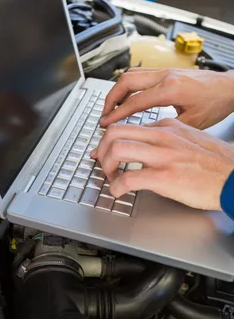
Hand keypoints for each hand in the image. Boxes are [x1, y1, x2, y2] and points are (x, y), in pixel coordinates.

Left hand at [90, 118, 233, 209]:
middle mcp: (162, 137)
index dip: (111, 141)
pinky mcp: (164, 177)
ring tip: (110, 178)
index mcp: (167, 128)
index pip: (128, 126)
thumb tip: (148, 146)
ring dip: (106, 166)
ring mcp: (162, 156)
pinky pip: (128, 178)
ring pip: (117, 149)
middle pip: (115, 132)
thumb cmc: (217, 164)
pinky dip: (116, 187)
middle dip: (102, 149)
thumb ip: (169, 139)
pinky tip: (117, 192)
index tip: (106, 152)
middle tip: (102, 164)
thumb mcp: (191, 140)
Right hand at [100, 68, 233, 129]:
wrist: (229, 88)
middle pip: (126, 81)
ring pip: (131, 74)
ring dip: (118, 90)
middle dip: (110, 98)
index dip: (116, 114)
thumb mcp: (191, 123)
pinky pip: (140, 74)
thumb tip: (143, 135)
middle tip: (104, 114)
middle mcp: (165, 76)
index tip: (105, 124)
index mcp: (170, 89)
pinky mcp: (167, 71)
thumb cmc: (215, 104)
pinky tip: (127, 98)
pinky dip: (128, 86)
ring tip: (112, 107)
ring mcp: (165, 71)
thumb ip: (165, 127)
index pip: (134, 101)